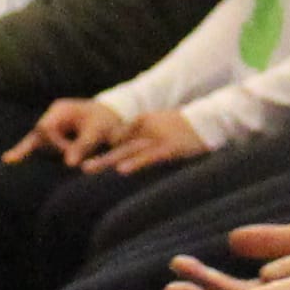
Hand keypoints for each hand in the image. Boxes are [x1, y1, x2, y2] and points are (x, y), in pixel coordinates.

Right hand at [11, 96, 124, 165]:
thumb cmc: (106, 122)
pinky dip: (25, 152)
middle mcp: (51, 116)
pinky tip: (8, 159)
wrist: (113, 117)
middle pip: (37, 135)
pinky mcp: (52, 137)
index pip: (45, 128)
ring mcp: (50, 126)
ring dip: (39, 153)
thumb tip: (69, 164)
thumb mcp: (97, 132)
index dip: (53, 143)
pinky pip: (38, 145)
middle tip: (67, 162)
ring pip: (36, 142)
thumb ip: (83, 146)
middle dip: (47, 150)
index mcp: (60, 110)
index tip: (70, 155)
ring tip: (17, 161)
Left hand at [76, 106, 211, 173]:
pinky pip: (150, 157)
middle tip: (80, 166)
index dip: (100, 150)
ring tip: (89, 168)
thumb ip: (145, 143)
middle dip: (99, 157)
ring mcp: (157, 140)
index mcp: (143, 129)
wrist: (210, 120)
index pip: (117, 139)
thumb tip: (127, 157)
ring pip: (128, 151)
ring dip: (108, 160)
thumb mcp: (162, 132)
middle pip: (117, 146)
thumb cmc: (185, 130)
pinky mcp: (170, 149)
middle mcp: (146, 133)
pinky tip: (122, 170)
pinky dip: (136, 163)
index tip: (82, 160)